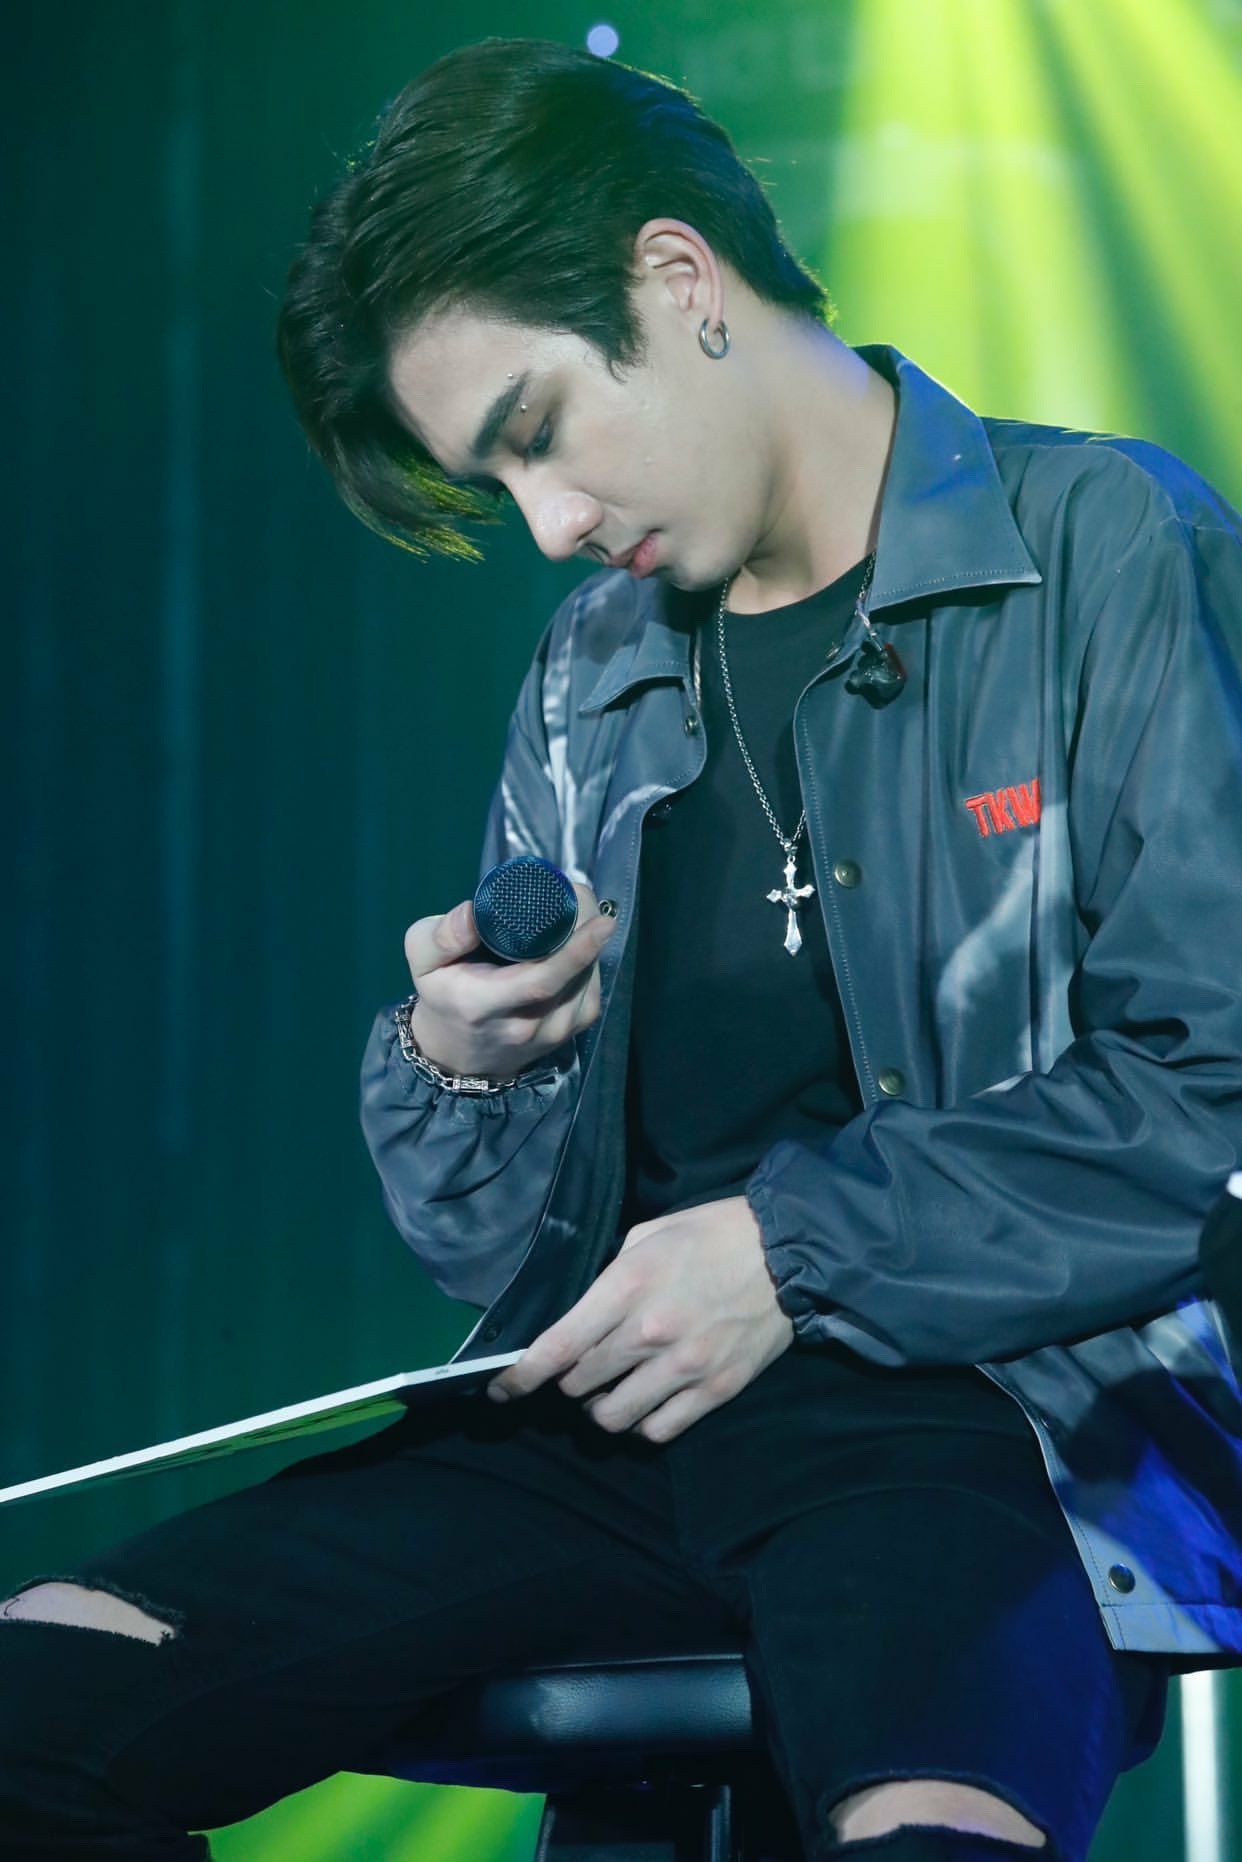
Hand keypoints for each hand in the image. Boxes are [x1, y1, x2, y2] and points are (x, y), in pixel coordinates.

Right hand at [403, 881, 615, 1078]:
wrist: (460, 1052)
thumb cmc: (443, 994)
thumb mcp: (423, 961)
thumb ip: (441, 936)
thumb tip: (474, 912)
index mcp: (485, 1006)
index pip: (540, 981)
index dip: (576, 950)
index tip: (599, 918)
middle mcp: (528, 1025)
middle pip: (574, 975)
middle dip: (586, 929)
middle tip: (577, 892)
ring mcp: (556, 1031)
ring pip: (588, 977)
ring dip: (590, 940)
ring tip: (575, 908)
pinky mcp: (574, 1029)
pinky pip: (592, 986)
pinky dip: (591, 957)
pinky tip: (577, 938)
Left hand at [487, 1196, 794, 1440]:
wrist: (787, 1252)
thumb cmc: (713, 1234)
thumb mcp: (649, 1236)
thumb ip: (611, 1277)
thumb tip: (583, 1315)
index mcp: (626, 1288)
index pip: (556, 1348)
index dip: (520, 1376)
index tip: (502, 1390)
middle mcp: (649, 1334)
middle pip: (580, 1384)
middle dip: (569, 1380)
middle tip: (580, 1368)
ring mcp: (684, 1367)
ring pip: (613, 1417)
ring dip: (602, 1407)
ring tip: (612, 1390)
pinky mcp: (716, 1391)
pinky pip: (659, 1430)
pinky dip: (642, 1425)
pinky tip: (646, 1405)